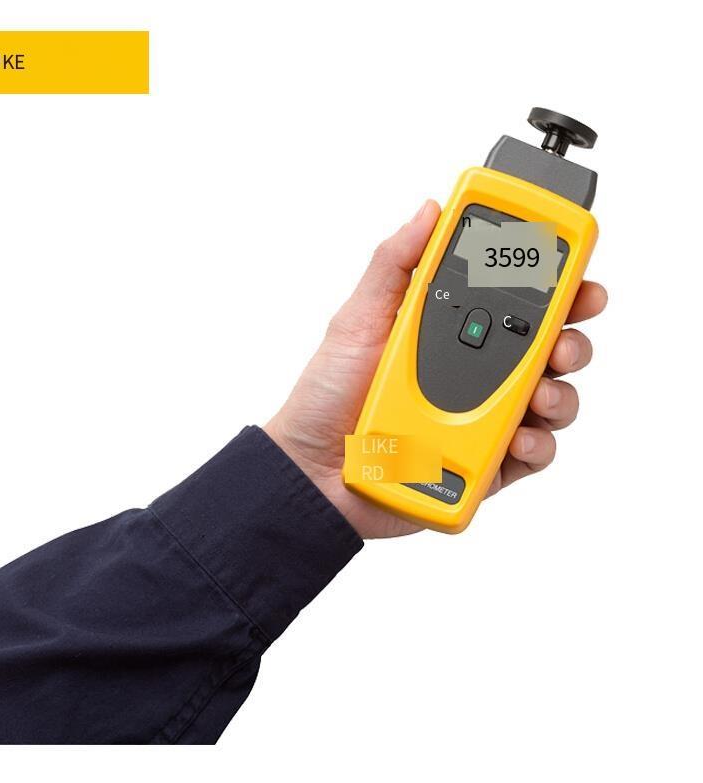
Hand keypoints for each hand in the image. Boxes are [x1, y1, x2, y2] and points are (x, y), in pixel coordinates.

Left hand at [265, 200, 607, 538]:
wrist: (311, 470)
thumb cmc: (327, 396)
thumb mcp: (356, 320)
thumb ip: (394, 264)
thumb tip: (430, 211)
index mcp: (449, 333)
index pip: (512, 302)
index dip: (551, 283)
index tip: (573, 270)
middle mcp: (472, 373)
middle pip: (547, 349)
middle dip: (571, 336)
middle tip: (565, 337)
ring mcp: (480, 418)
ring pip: (551, 400)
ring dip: (561, 392)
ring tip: (541, 393)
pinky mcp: (484, 464)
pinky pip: (532, 454)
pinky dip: (539, 445)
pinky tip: (521, 438)